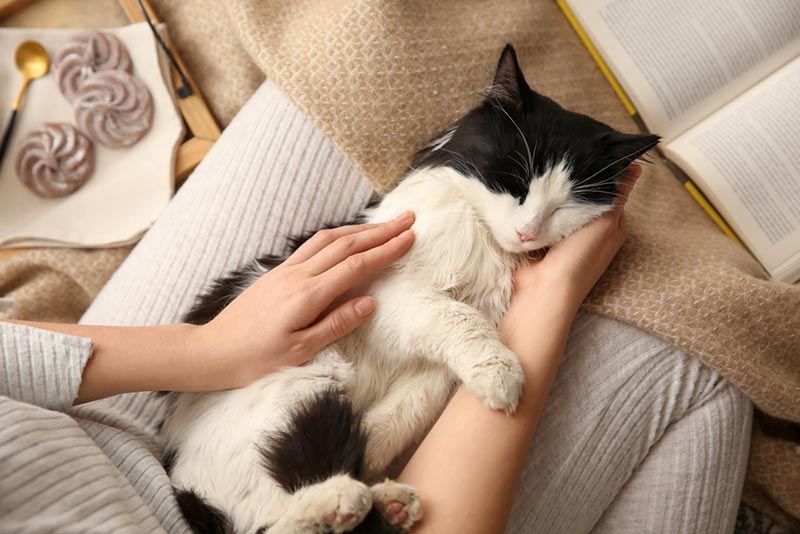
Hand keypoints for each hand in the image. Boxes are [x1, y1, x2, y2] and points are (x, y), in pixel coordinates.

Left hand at [189, 212, 415, 389]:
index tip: (409, 237)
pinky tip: (345, 238)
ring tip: (383, 225)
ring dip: (359, 229)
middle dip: (380, 231)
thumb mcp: (300, 351)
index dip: (386, 250)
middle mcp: (298, 275)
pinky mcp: (277, 273)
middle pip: (347, 244)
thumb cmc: (256, 358)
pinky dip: (336, 236)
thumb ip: (337, 324)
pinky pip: (312, 246)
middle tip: (407, 219)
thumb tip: (369, 303)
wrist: (212, 351)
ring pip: (329, 239)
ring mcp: (286, 271)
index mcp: (308, 295)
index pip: (356, 265)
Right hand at [501, 165, 639, 344]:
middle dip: (577, 184)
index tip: (591, 154)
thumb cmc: (580, 259)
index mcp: (613, 227)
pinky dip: (541, 208)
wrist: (544, 289)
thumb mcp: (607, 221)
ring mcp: (567, 236)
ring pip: (564, 204)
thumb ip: (619, 194)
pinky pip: (545, 215)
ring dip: (556, 196)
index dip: (604, 175)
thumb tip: (636, 167)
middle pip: (586, 197)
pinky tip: (535, 196)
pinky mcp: (545, 238)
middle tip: (566, 164)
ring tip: (548, 177)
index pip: (613, 191)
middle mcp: (591, 231)